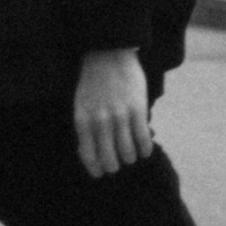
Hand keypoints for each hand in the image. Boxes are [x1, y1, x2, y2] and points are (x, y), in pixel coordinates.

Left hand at [74, 46, 154, 178]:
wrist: (109, 53)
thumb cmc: (93, 81)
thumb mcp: (81, 104)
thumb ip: (86, 127)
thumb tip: (92, 152)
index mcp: (83, 120)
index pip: (88, 156)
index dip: (96, 168)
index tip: (101, 173)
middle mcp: (100, 122)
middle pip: (109, 158)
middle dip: (114, 166)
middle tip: (118, 164)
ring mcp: (120, 116)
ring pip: (127, 152)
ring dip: (130, 157)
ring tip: (131, 155)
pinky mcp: (137, 109)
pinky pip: (143, 139)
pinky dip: (144, 149)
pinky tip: (144, 149)